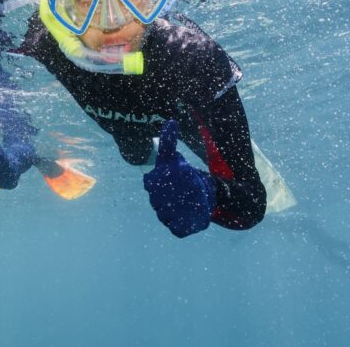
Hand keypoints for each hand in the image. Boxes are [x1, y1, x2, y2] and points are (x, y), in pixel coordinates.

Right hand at [143, 120, 216, 237]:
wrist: (195, 196)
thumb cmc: (181, 175)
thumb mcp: (174, 158)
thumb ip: (169, 141)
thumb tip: (171, 121)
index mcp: (153, 184)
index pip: (152, 183)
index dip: (166, 179)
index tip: (183, 172)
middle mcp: (156, 201)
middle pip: (161, 200)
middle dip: (177, 193)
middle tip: (194, 186)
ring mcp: (164, 216)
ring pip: (170, 215)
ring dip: (183, 208)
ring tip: (197, 200)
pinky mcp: (176, 227)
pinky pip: (179, 229)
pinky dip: (186, 225)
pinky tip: (195, 217)